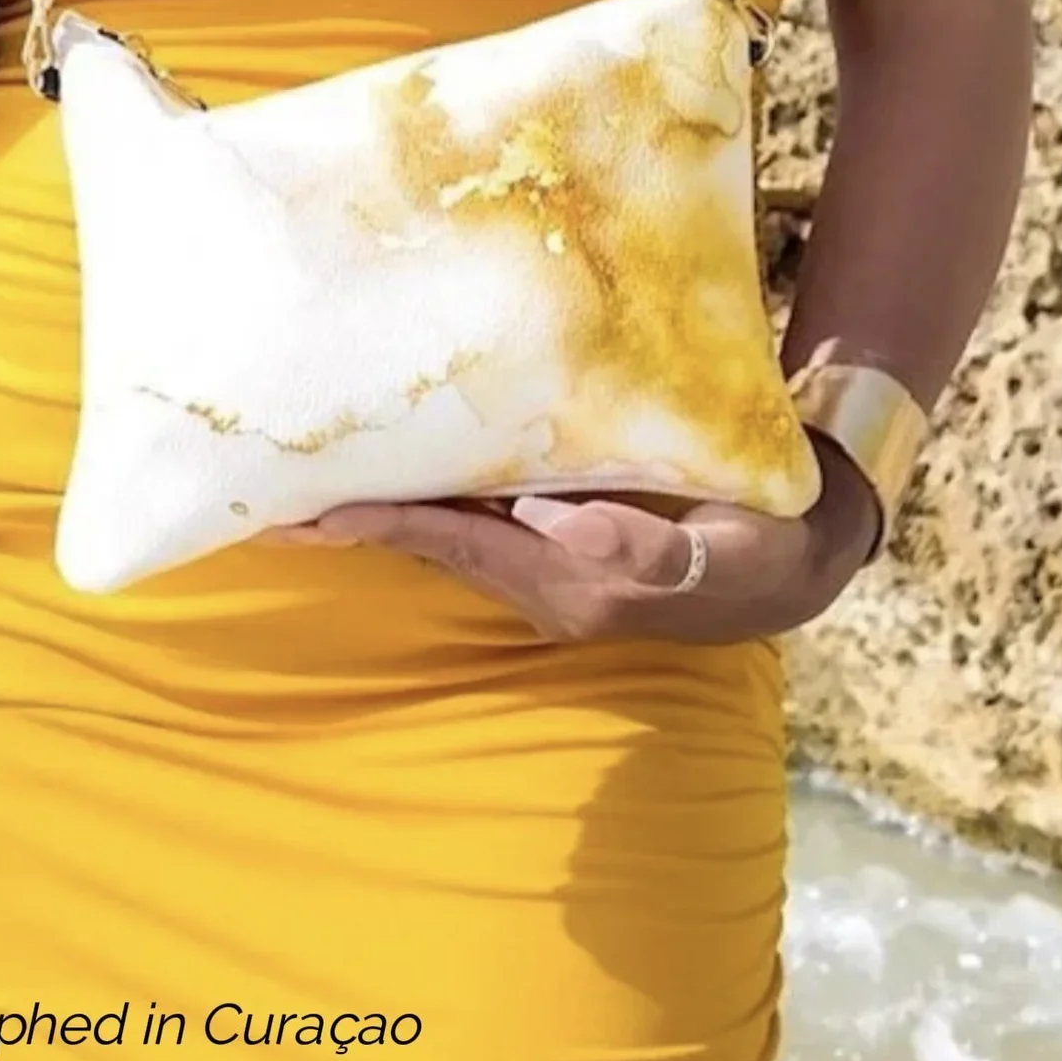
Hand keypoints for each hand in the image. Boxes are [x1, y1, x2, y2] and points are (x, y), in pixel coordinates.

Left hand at [287, 438, 880, 644]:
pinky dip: (424, 502)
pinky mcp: (555, 548)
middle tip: (267, 500)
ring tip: (302, 489)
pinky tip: (392, 476)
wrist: (794, 561)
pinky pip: (474, 524)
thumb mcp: (719, 549)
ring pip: (445, 535)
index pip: (457, 543)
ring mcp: (546, 569)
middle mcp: (543, 584)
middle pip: (431, 544)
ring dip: (377, 512)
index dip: (386, 521)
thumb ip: (638, 549)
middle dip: (353, 522)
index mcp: (571, 583)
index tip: (315, 507)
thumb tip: (552, 526)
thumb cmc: (758, 544)